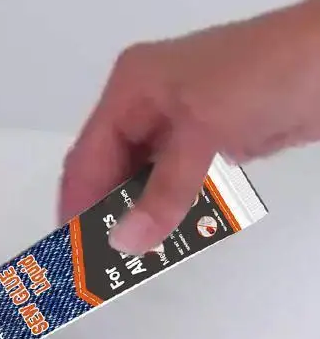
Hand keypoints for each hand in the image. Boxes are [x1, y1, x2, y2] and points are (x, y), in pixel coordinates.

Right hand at [59, 0, 319, 253]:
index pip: (87, 157)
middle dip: (105, 214)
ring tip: (130, 256)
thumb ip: (163, 193)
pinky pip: (173, 180)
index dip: (78, 206)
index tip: (70, 252)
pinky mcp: (207, 136)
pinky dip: (168, 207)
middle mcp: (146, 102)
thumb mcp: (204, 134)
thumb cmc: (267, 75)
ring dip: (138, 215)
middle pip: (109, 169)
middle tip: (100, 263)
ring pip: (140, 178)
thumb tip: (124, 243)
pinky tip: (166, 233)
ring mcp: (178, 119)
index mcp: (131, 87)